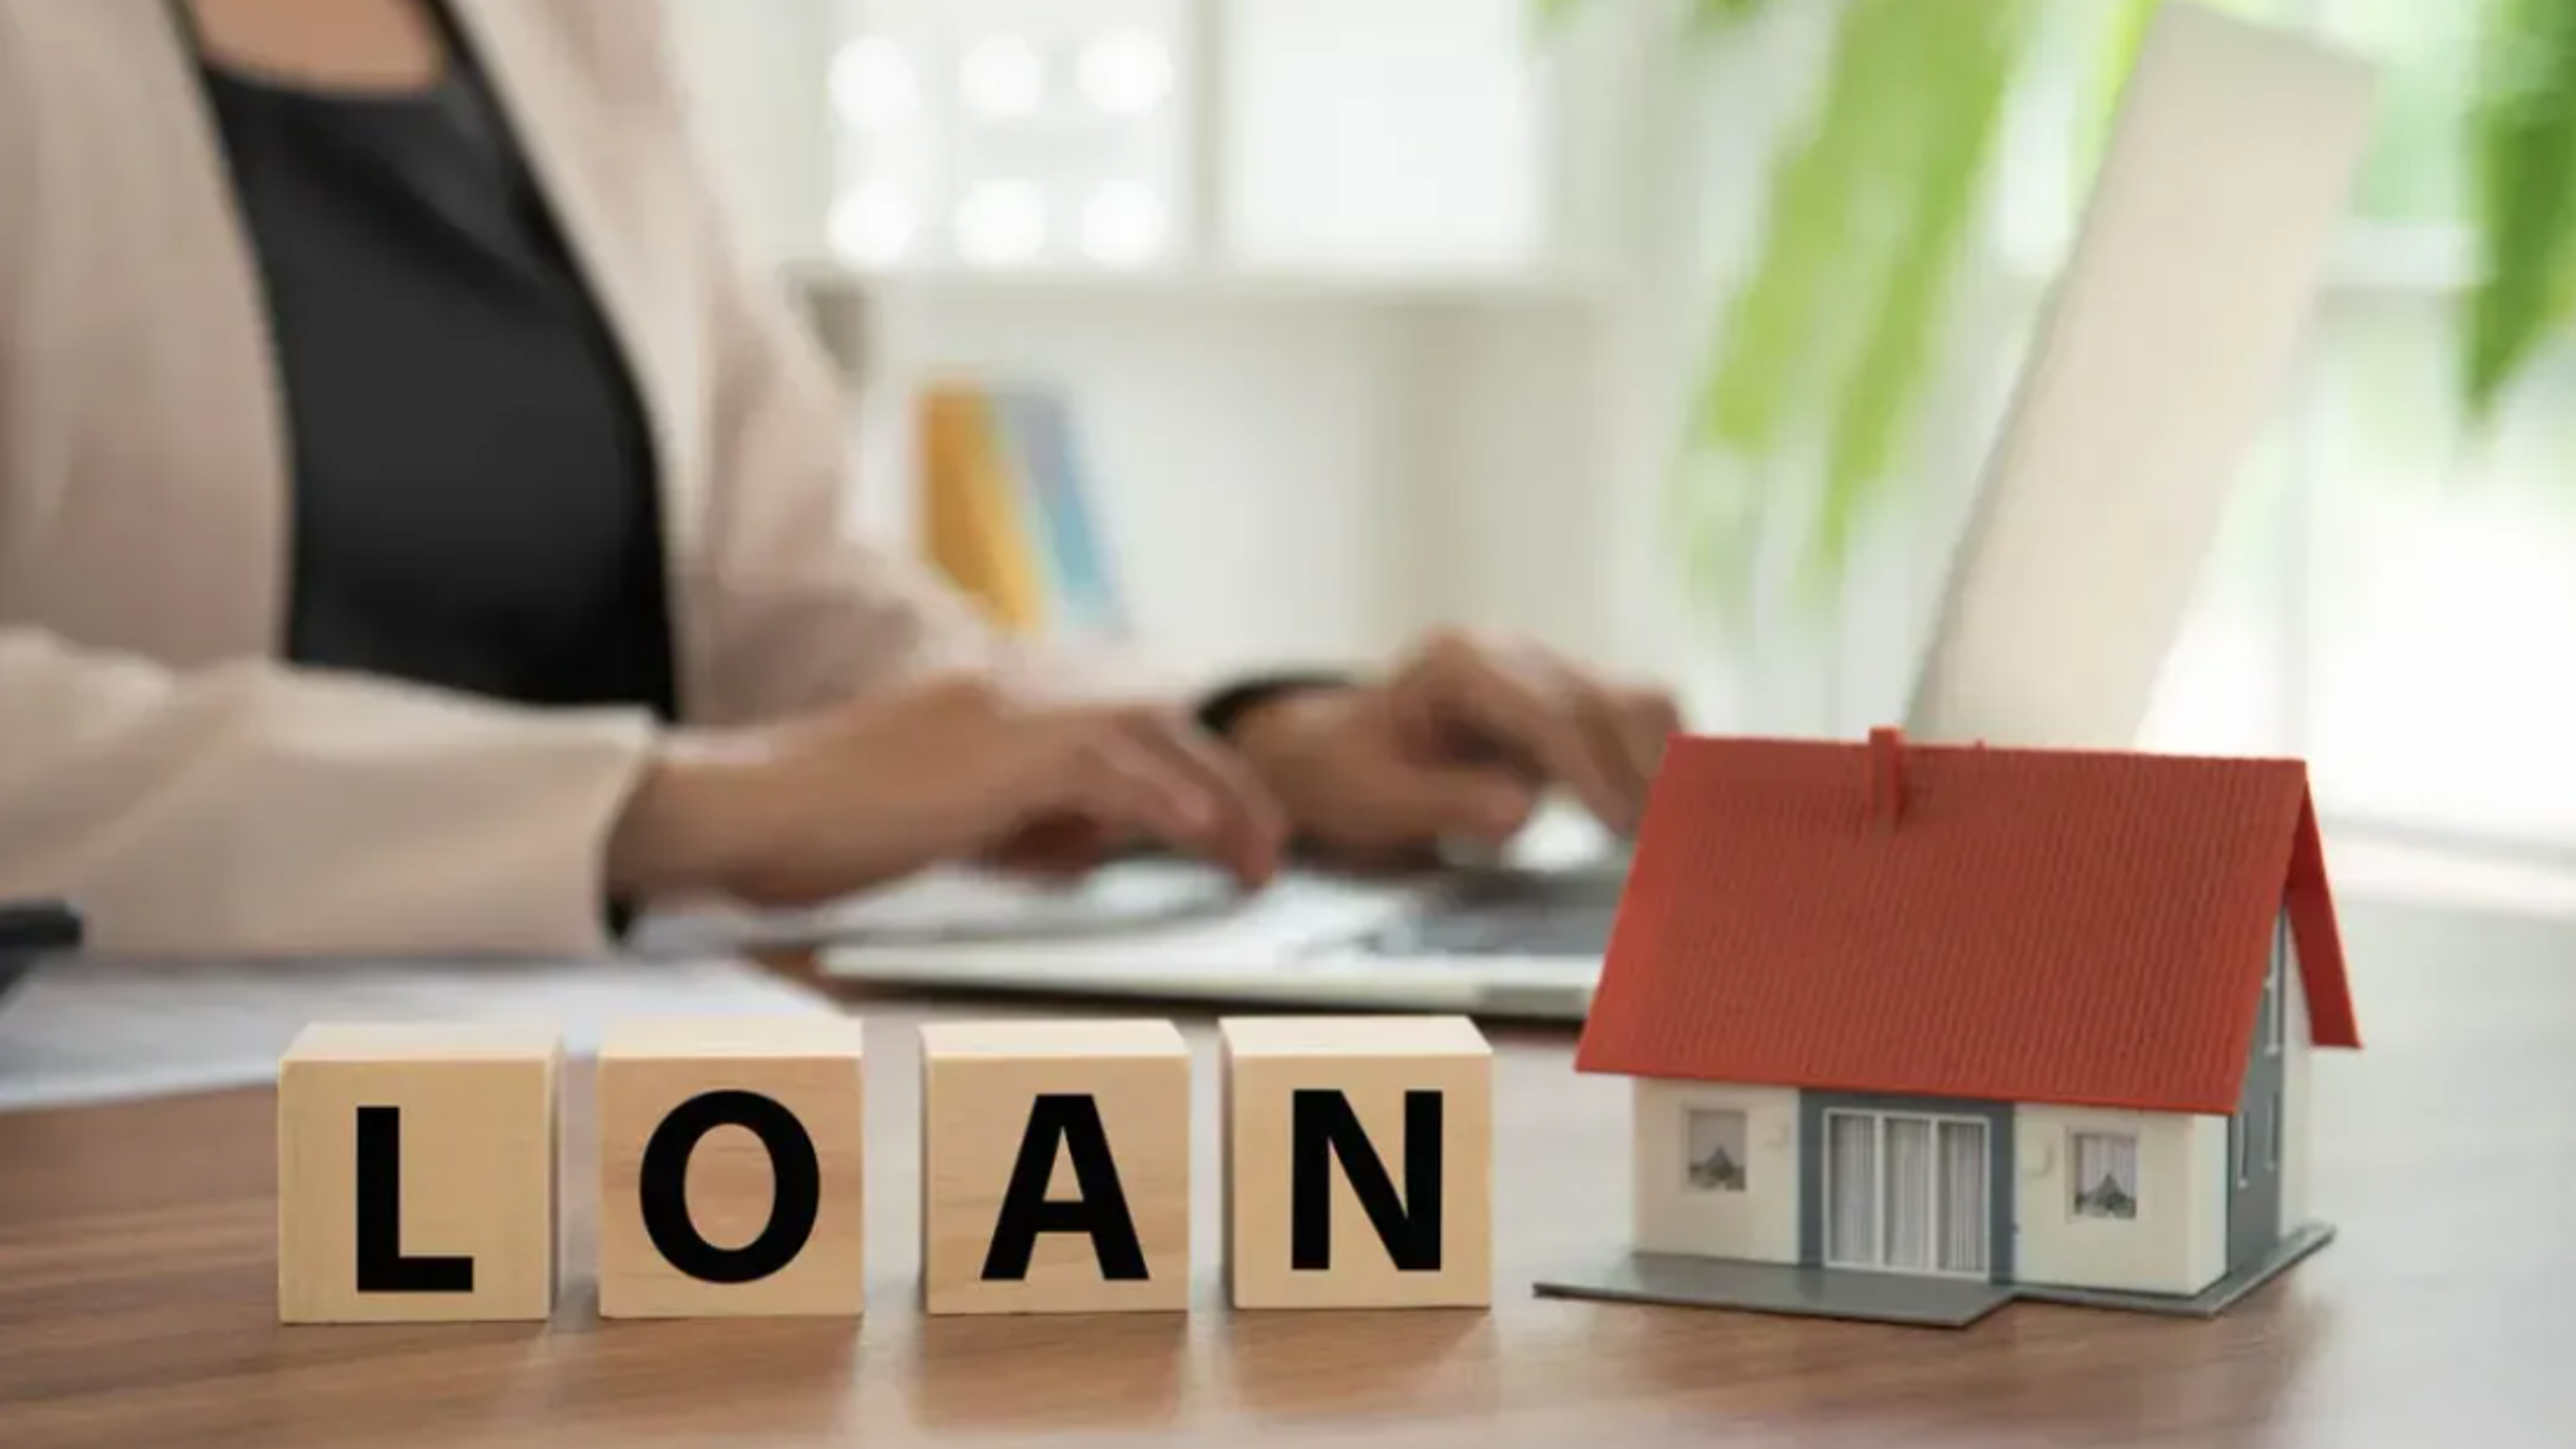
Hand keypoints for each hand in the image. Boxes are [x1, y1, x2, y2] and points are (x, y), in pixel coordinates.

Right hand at [608, 674, 1287, 905]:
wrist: (745, 807)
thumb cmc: (817, 826)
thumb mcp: (939, 820)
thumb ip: (1013, 822)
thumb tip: (1078, 849)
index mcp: (992, 697)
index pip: (1115, 720)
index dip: (1180, 768)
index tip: (1219, 821)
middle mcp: (1008, 687)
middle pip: (1152, 720)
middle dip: (1219, 782)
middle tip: (1264, 843)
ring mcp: (1004, 710)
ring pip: (1149, 740)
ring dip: (1214, 800)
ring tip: (1256, 857)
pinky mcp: (998, 751)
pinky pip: (1113, 774)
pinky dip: (1167, 807)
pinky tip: (1204, 842)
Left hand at [1228, 630, 1683, 864]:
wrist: (1340, 751)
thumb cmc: (1352, 775)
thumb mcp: (1376, 799)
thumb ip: (1445, 803)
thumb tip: (1520, 811)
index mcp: (1460, 663)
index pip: (1548, 711)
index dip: (1590, 768)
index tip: (1619, 825)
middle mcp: (1514, 653)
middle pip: (1605, 701)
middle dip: (1640, 773)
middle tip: (1666, 843)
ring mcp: (1549, 671)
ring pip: (1638, 702)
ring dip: (1660, 767)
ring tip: (1672, 837)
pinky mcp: (1573, 700)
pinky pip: (1637, 720)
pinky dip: (1660, 764)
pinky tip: (1667, 817)